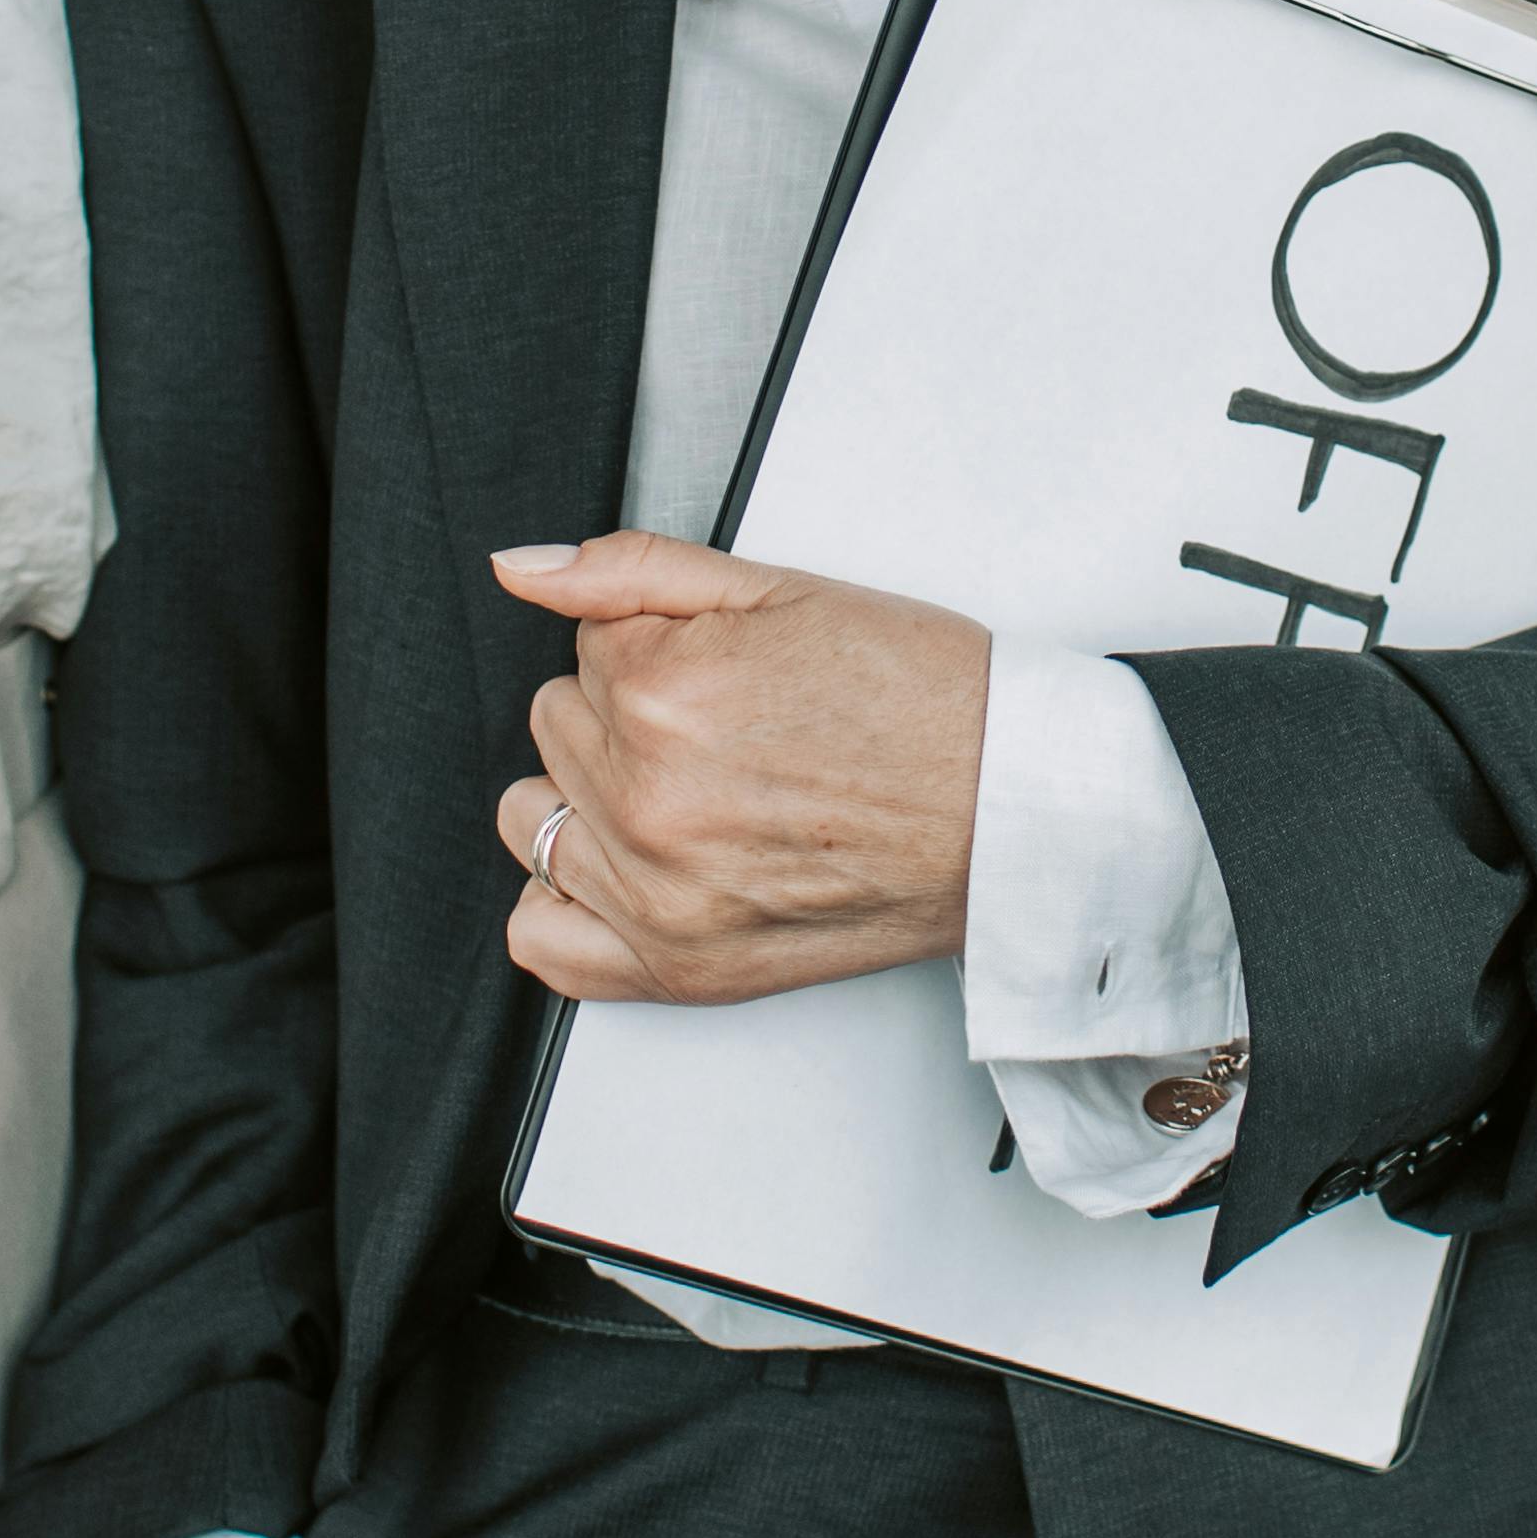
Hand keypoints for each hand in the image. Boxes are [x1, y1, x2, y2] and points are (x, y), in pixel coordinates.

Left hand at [489, 535, 988, 1002]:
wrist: (1015, 807)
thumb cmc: (925, 702)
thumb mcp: (781, 589)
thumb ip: (631, 570)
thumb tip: (521, 569)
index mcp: (662, 691)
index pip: (586, 645)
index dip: (659, 646)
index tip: (726, 669)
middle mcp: (647, 798)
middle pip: (558, 724)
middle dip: (625, 713)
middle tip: (727, 724)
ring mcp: (656, 894)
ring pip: (537, 815)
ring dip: (593, 797)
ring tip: (693, 790)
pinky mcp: (677, 967)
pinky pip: (542, 937)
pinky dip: (569, 900)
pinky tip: (635, 864)